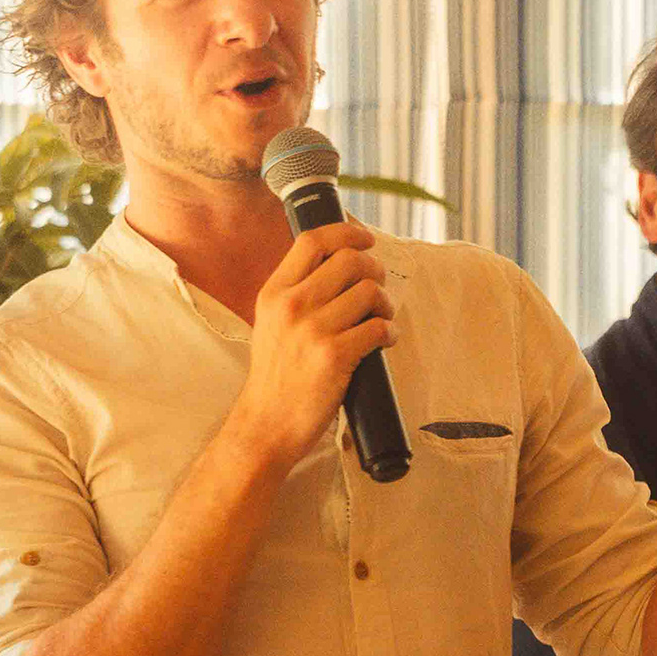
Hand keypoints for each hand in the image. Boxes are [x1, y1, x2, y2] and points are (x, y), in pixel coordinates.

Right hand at [231, 221, 395, 471]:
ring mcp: (313, 330)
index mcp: (274, 293)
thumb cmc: (276, 375)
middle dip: (374, 269)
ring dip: (385, 304)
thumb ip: (295, 293)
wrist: (268, 423)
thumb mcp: (271, 323)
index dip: (347, 232)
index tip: (365, 238)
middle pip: (350, 260)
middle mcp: (292, 306)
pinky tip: (383, 341)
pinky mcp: (334, 356)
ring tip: (380, 318)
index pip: (313, 241)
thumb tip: (337, 264)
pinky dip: (389, 332)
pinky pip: (378, 328)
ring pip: (370, 292)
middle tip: (377, 288)